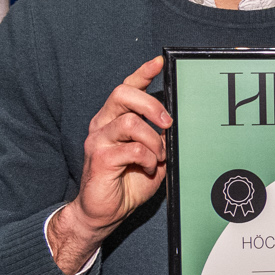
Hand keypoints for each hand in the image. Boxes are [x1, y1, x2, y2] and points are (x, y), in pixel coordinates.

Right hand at [50, 55, 171, 273]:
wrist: (104, 213)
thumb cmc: (126, 183)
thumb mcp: (151, 157)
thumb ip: (160, 140)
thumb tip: (177, 127)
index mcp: (114, 120)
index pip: (126, 88)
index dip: (142, 73)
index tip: (159, 62)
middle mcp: (103, 124)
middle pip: (123, 94)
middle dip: (151, 104)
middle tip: (168, 122)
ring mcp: (98, 140)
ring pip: (130, 122)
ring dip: (153, 140)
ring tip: (157, 157)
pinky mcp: (99, 157)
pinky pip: (131, 149)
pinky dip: (146, 158)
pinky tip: (147, 168)